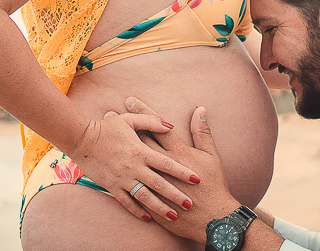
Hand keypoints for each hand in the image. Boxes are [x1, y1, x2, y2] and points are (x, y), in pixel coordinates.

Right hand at [65, 106, 200, 222]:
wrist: (81, 139)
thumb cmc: (107, 127)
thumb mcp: (130, 120)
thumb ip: (152, 122)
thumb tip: (171, 125)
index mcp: (140, 151)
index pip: (166, 163)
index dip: (182, 172)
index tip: (196, 179)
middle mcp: (133, 167)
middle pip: (159, 184)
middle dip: (175, 195)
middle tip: (190, 204)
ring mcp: (122, 179)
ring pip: (144, 197)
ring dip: (159, 207)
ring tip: (173, 215)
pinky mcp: (112, 187)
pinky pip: (126, 202)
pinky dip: (137, 211)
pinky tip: (148, 218)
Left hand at [121, 98, 240, 242]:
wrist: (211, 218)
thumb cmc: (213, 185)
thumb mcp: (211, 155)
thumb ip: (202, 131)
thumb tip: (201, 110)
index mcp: (178, 153)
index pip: (158, 127)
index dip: (145, 113)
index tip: (131, 100)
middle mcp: (162, 166)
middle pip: (141, 141)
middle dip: (126, 126)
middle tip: (112, 113)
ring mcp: (155, 183)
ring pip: (132, 161)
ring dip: (118, 148)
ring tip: (106, 136)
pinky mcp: (151, 198)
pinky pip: (131, 187)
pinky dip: (119, 174)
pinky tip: (107, 169)